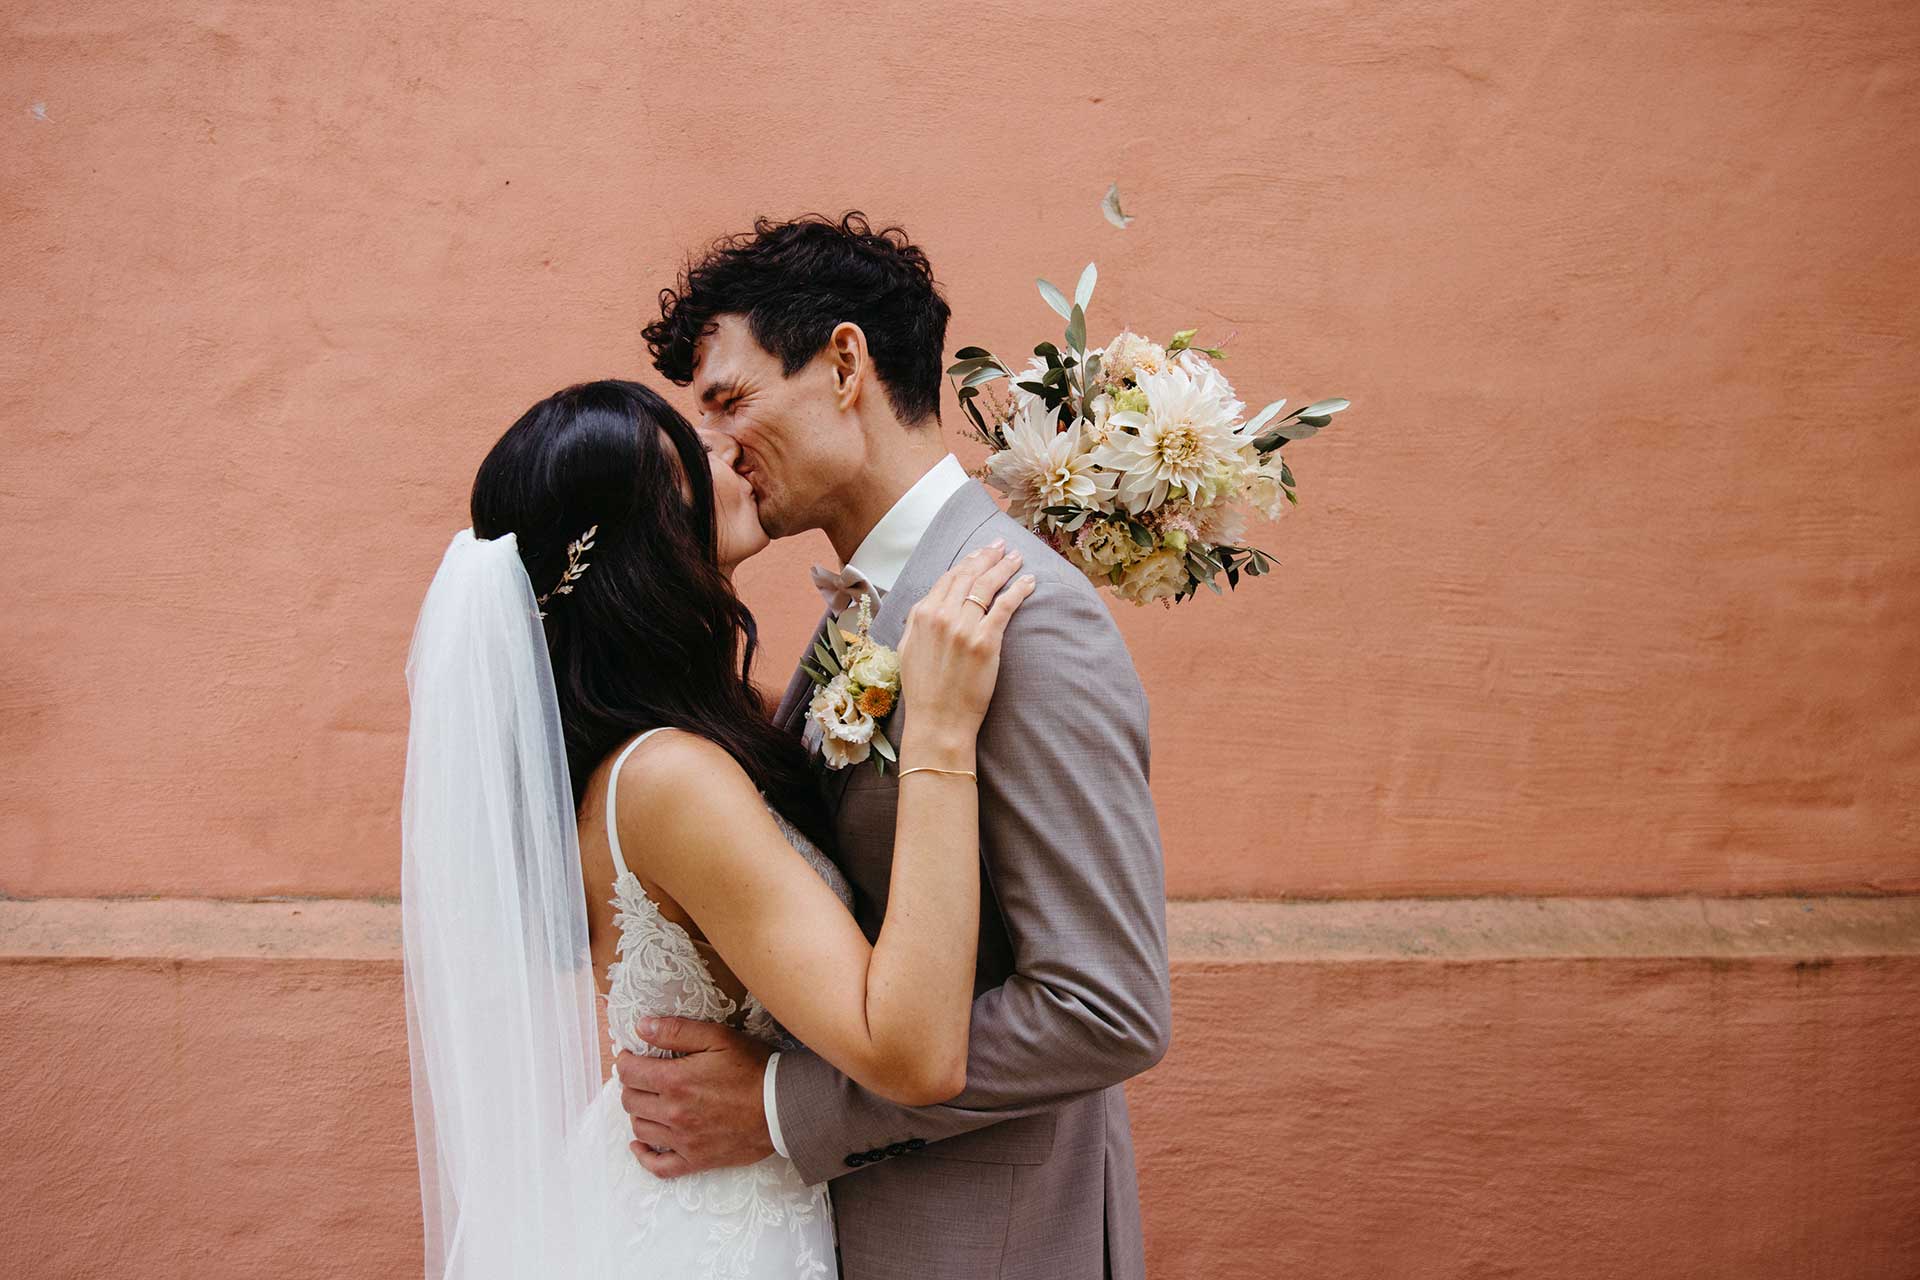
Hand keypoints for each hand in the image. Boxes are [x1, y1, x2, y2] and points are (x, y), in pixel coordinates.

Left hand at [614, 1017, 774, 1177]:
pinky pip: (658, 1166)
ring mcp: (682, 1140)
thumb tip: (642, 1027)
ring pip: (640, 1129)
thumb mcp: (718, 1038)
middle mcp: (673, 1113)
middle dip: (630, 1084)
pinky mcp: (695, 1159)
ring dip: (638, 1112)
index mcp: (675, 1081)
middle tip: (642, 1075)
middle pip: (630, 1100)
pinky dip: (643, 1156)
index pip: (629, 1073)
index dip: (626, 1061)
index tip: (631, 1055)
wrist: (783, 1107)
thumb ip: (677, 1031)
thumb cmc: (754, 1068)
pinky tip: (640, 1145)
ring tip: (649, 1100)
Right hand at [897, 542, 1036, 742]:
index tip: (980, 553)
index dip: (967, 562)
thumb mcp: (907, 650)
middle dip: (988, 556)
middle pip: (969, 575)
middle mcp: (941, 616)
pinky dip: (1018, 590)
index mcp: (922, 615)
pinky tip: (1029, 582)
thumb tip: (926, 605)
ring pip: (987, 586)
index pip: (948, 578)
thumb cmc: (924, 691)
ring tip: (1017, 558)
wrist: (937, 720)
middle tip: (1002, 546)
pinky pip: (1005, 607)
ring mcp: (964, 627)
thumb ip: (916, 623)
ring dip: (1005, 567)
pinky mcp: (985, 641)